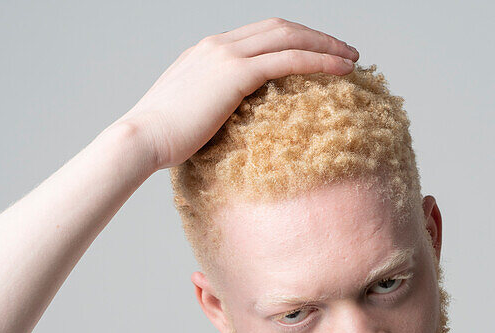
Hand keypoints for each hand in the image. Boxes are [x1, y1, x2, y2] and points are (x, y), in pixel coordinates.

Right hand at [116, 18, 358, 173]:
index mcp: (206, 53)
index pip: (258, 35)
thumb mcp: (188, 121)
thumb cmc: (160, 143)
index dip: (291, 40)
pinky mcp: (236, 74)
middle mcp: (218, 45)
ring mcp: (226, 55)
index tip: (315, 54)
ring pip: (289, 37)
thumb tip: (225, 138)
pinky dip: (319, 61)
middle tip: (344, 51)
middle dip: (315, 36)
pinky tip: (342, 70)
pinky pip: (289, 60)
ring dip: (325, 44)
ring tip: (352, 59)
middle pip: (279, 27)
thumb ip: (210, 115)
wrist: (141, 139)